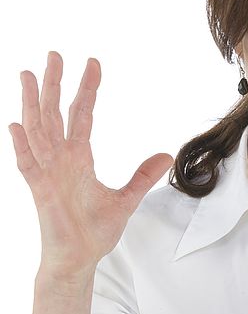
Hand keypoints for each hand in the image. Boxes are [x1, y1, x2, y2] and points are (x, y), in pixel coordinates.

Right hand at [8, 51, 173, 277]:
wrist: (79, 259)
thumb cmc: (95, 231)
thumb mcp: (126, 199)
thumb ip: (142, 176)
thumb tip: (165, 155)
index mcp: (79, 159)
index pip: (82, 115)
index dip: (87, 89)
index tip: (93, 64)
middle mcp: (60, 160)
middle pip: (54, 113)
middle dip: (54, 84)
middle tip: (54, 54)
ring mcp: (47, 174)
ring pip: (37, 130)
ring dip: (31, 102)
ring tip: (26, 74)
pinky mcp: (39, 192)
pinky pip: (27, 164)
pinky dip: (21, 145)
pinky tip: (16, 124)